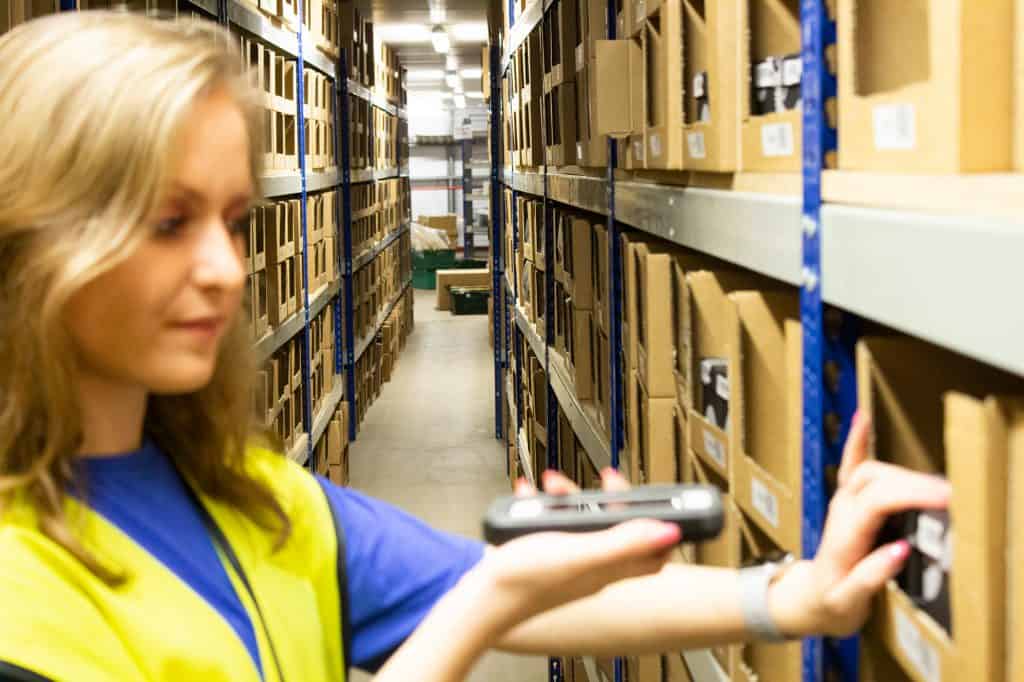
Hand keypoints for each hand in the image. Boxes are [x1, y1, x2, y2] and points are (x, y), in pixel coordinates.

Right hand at [469, 467, 667, 628]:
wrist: (480, 599)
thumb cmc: (525, 580)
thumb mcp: (580, 552)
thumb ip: (624, 541)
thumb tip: (669, 532)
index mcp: (608, 568)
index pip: (652, 552)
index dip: (658, 523)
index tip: (653, 498)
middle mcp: (592, 568)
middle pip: (617, 530)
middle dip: (609, 499)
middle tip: (602, 480)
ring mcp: (568, 562)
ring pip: (583, 523)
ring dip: (572, 498)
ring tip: (551, 484)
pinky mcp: (544, 557)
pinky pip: (553, 525)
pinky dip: (544, 507)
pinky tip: (528, 497)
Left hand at [769, 411, 950, 637]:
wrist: (808, 599)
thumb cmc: (829, 602)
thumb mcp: (846, 602)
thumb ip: (870, 577)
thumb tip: (900, 549)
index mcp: (843, 534)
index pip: (878, 502)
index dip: (911, 495)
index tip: (944, 499)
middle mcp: (841, 511)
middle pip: (878, 481)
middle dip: (915, 485)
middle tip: (951, 498)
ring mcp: (843, 502)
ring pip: (873, 471)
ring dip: (906, 475)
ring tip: (938, 487)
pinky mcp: (847, 500)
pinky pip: (851, 465)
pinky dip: (858, 440)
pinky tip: (863, 418)